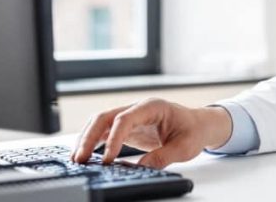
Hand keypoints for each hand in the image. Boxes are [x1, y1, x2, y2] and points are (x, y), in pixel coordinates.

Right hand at [70, 99, 232, 168]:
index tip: (107, 160)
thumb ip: (162, 157)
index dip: (113, 139)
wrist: (198, 124)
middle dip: (89, 137)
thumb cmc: (193, 131)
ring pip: (100, 123)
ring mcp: (130, 116)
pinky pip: (105, 131)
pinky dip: (93, 142)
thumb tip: (140, 169)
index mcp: (152, 107)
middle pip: (105, 117)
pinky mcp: (127, 127)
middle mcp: (137, 108)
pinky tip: (86, 155)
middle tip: (80, 159)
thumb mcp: (184, 147)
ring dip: (86, 139)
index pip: (125, 119)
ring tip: (76, 159)